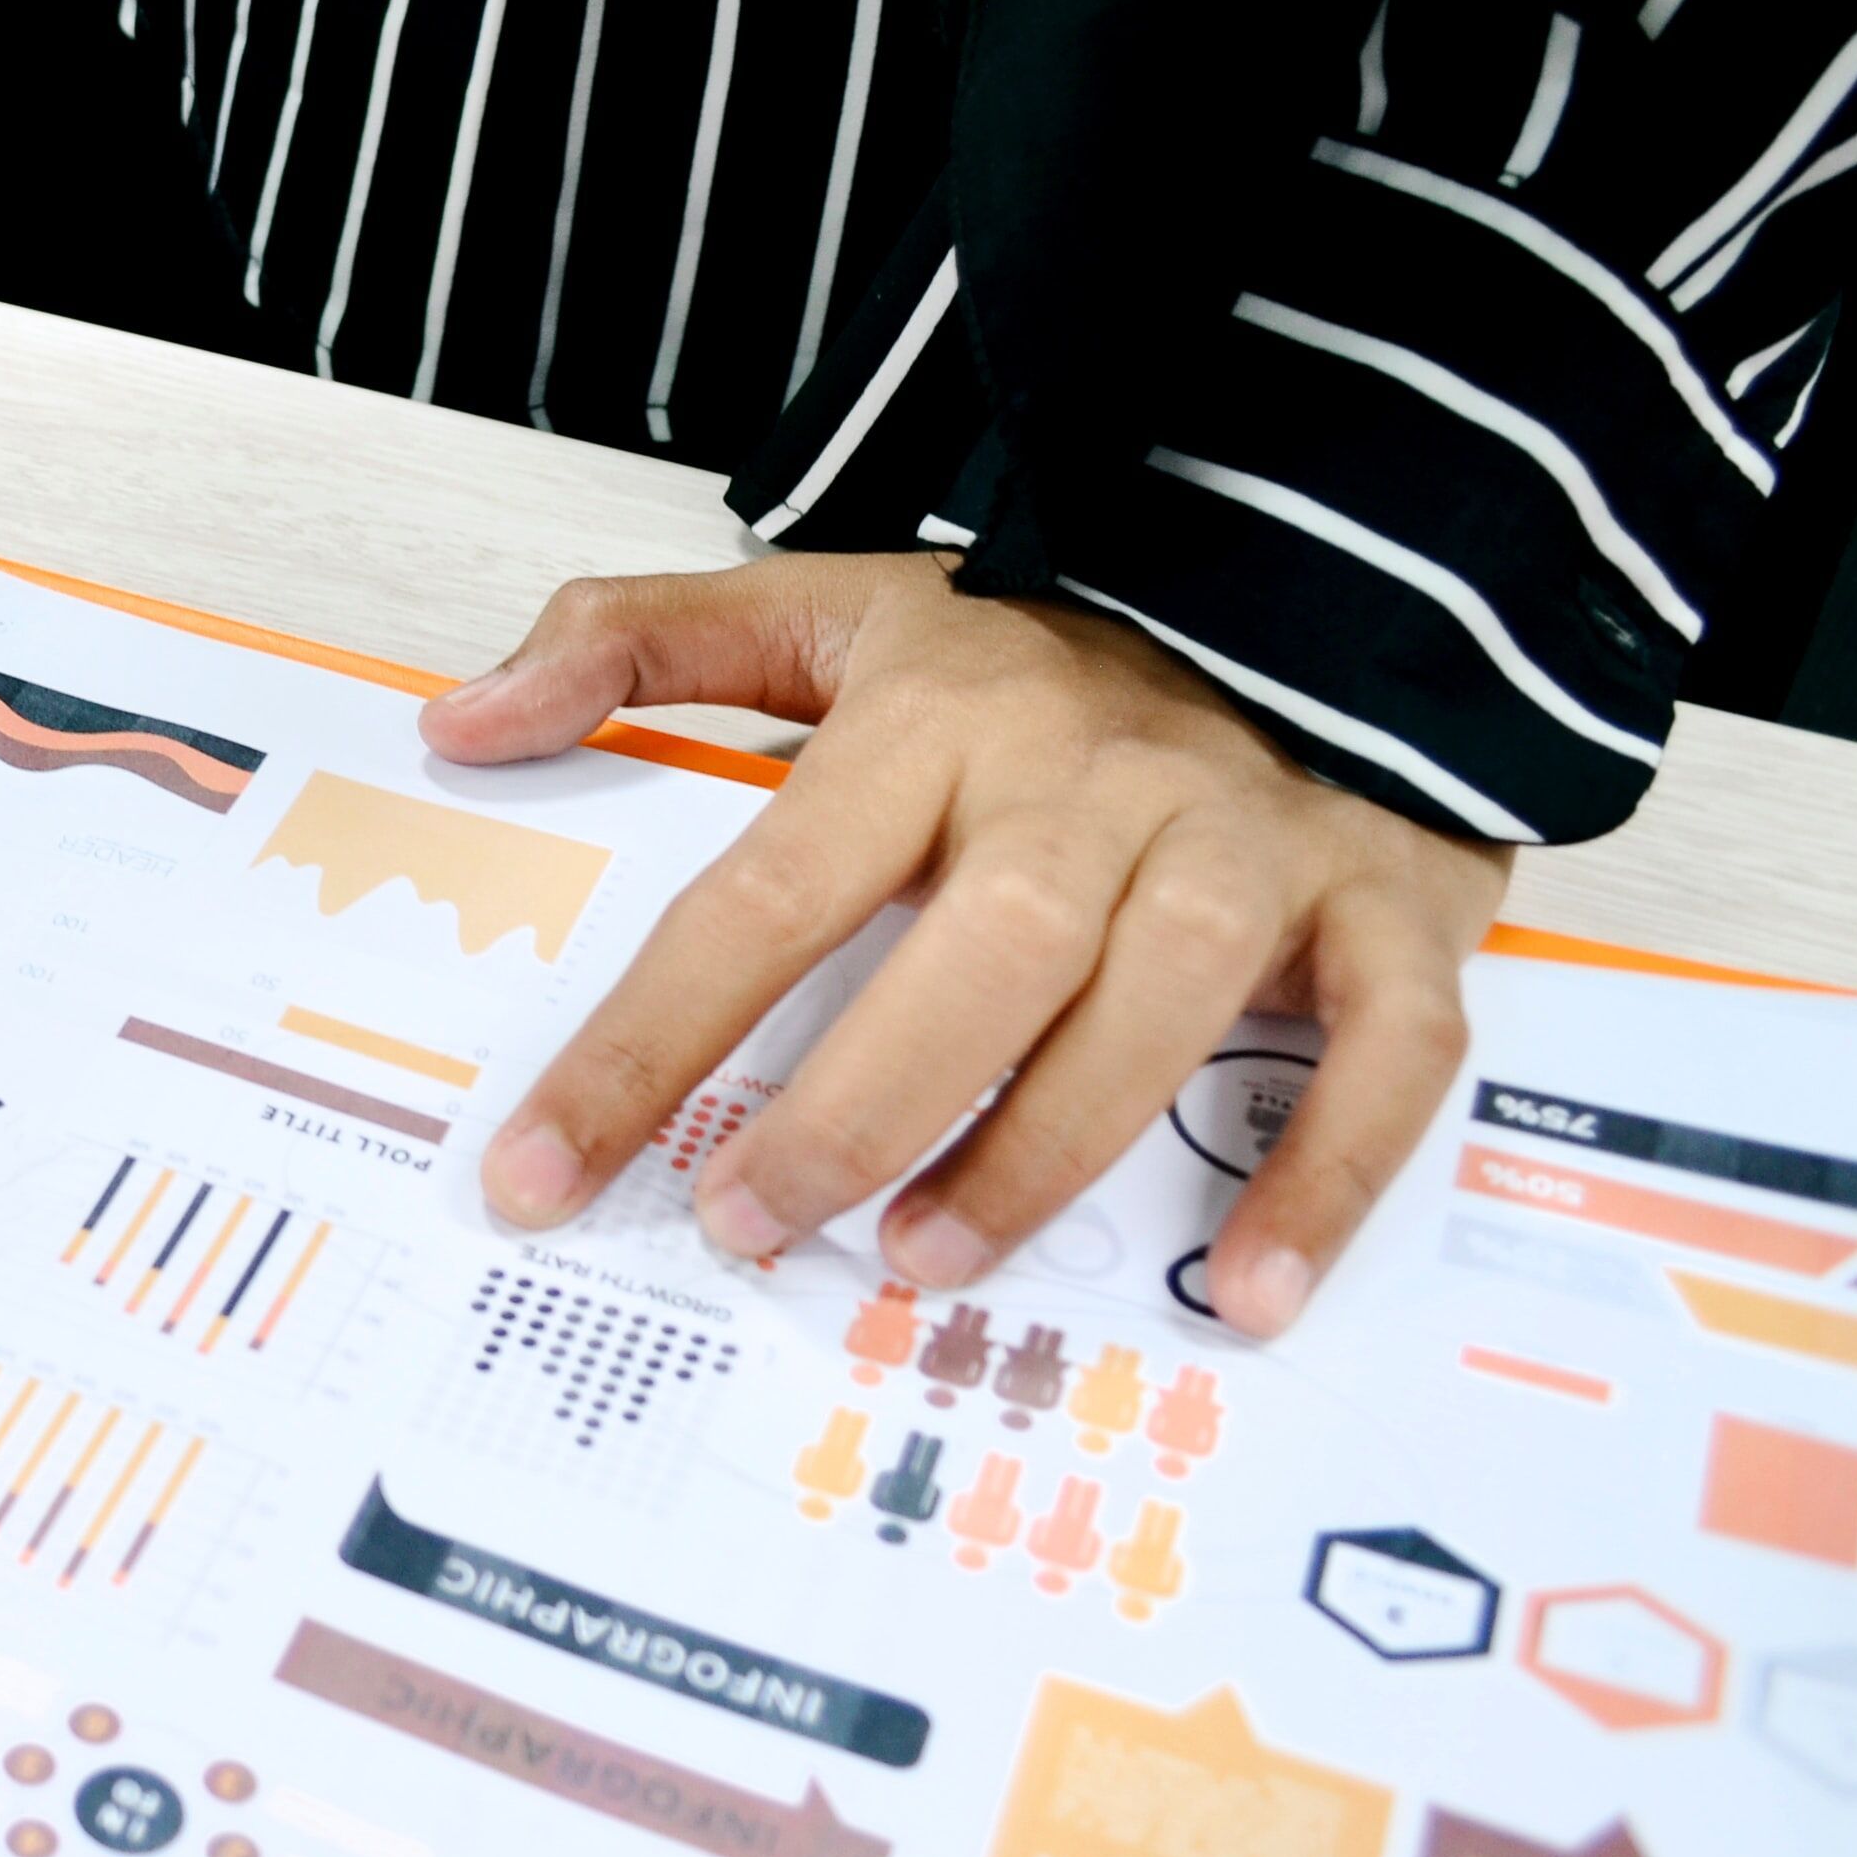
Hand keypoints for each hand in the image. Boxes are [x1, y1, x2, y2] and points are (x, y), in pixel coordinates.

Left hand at [427, 553, 1505, 1337]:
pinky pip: (1388, 1050)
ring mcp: (1255, 840)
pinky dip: (1328, 1174)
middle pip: (981, 952)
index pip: (764, 892)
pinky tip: (1247, 1290)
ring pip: (1161, 1003)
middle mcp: (1097, 779)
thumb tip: (461, 725)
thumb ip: (636, 646)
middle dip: (859, 1108)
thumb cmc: (1040, 645)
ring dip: (1047, 1148)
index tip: (538, 1170)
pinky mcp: (1395, 900)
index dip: (646, 1043)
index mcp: (942, 716)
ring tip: (926, 1262)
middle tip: (752, 1227)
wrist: (1318, 566)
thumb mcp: (828, 605)